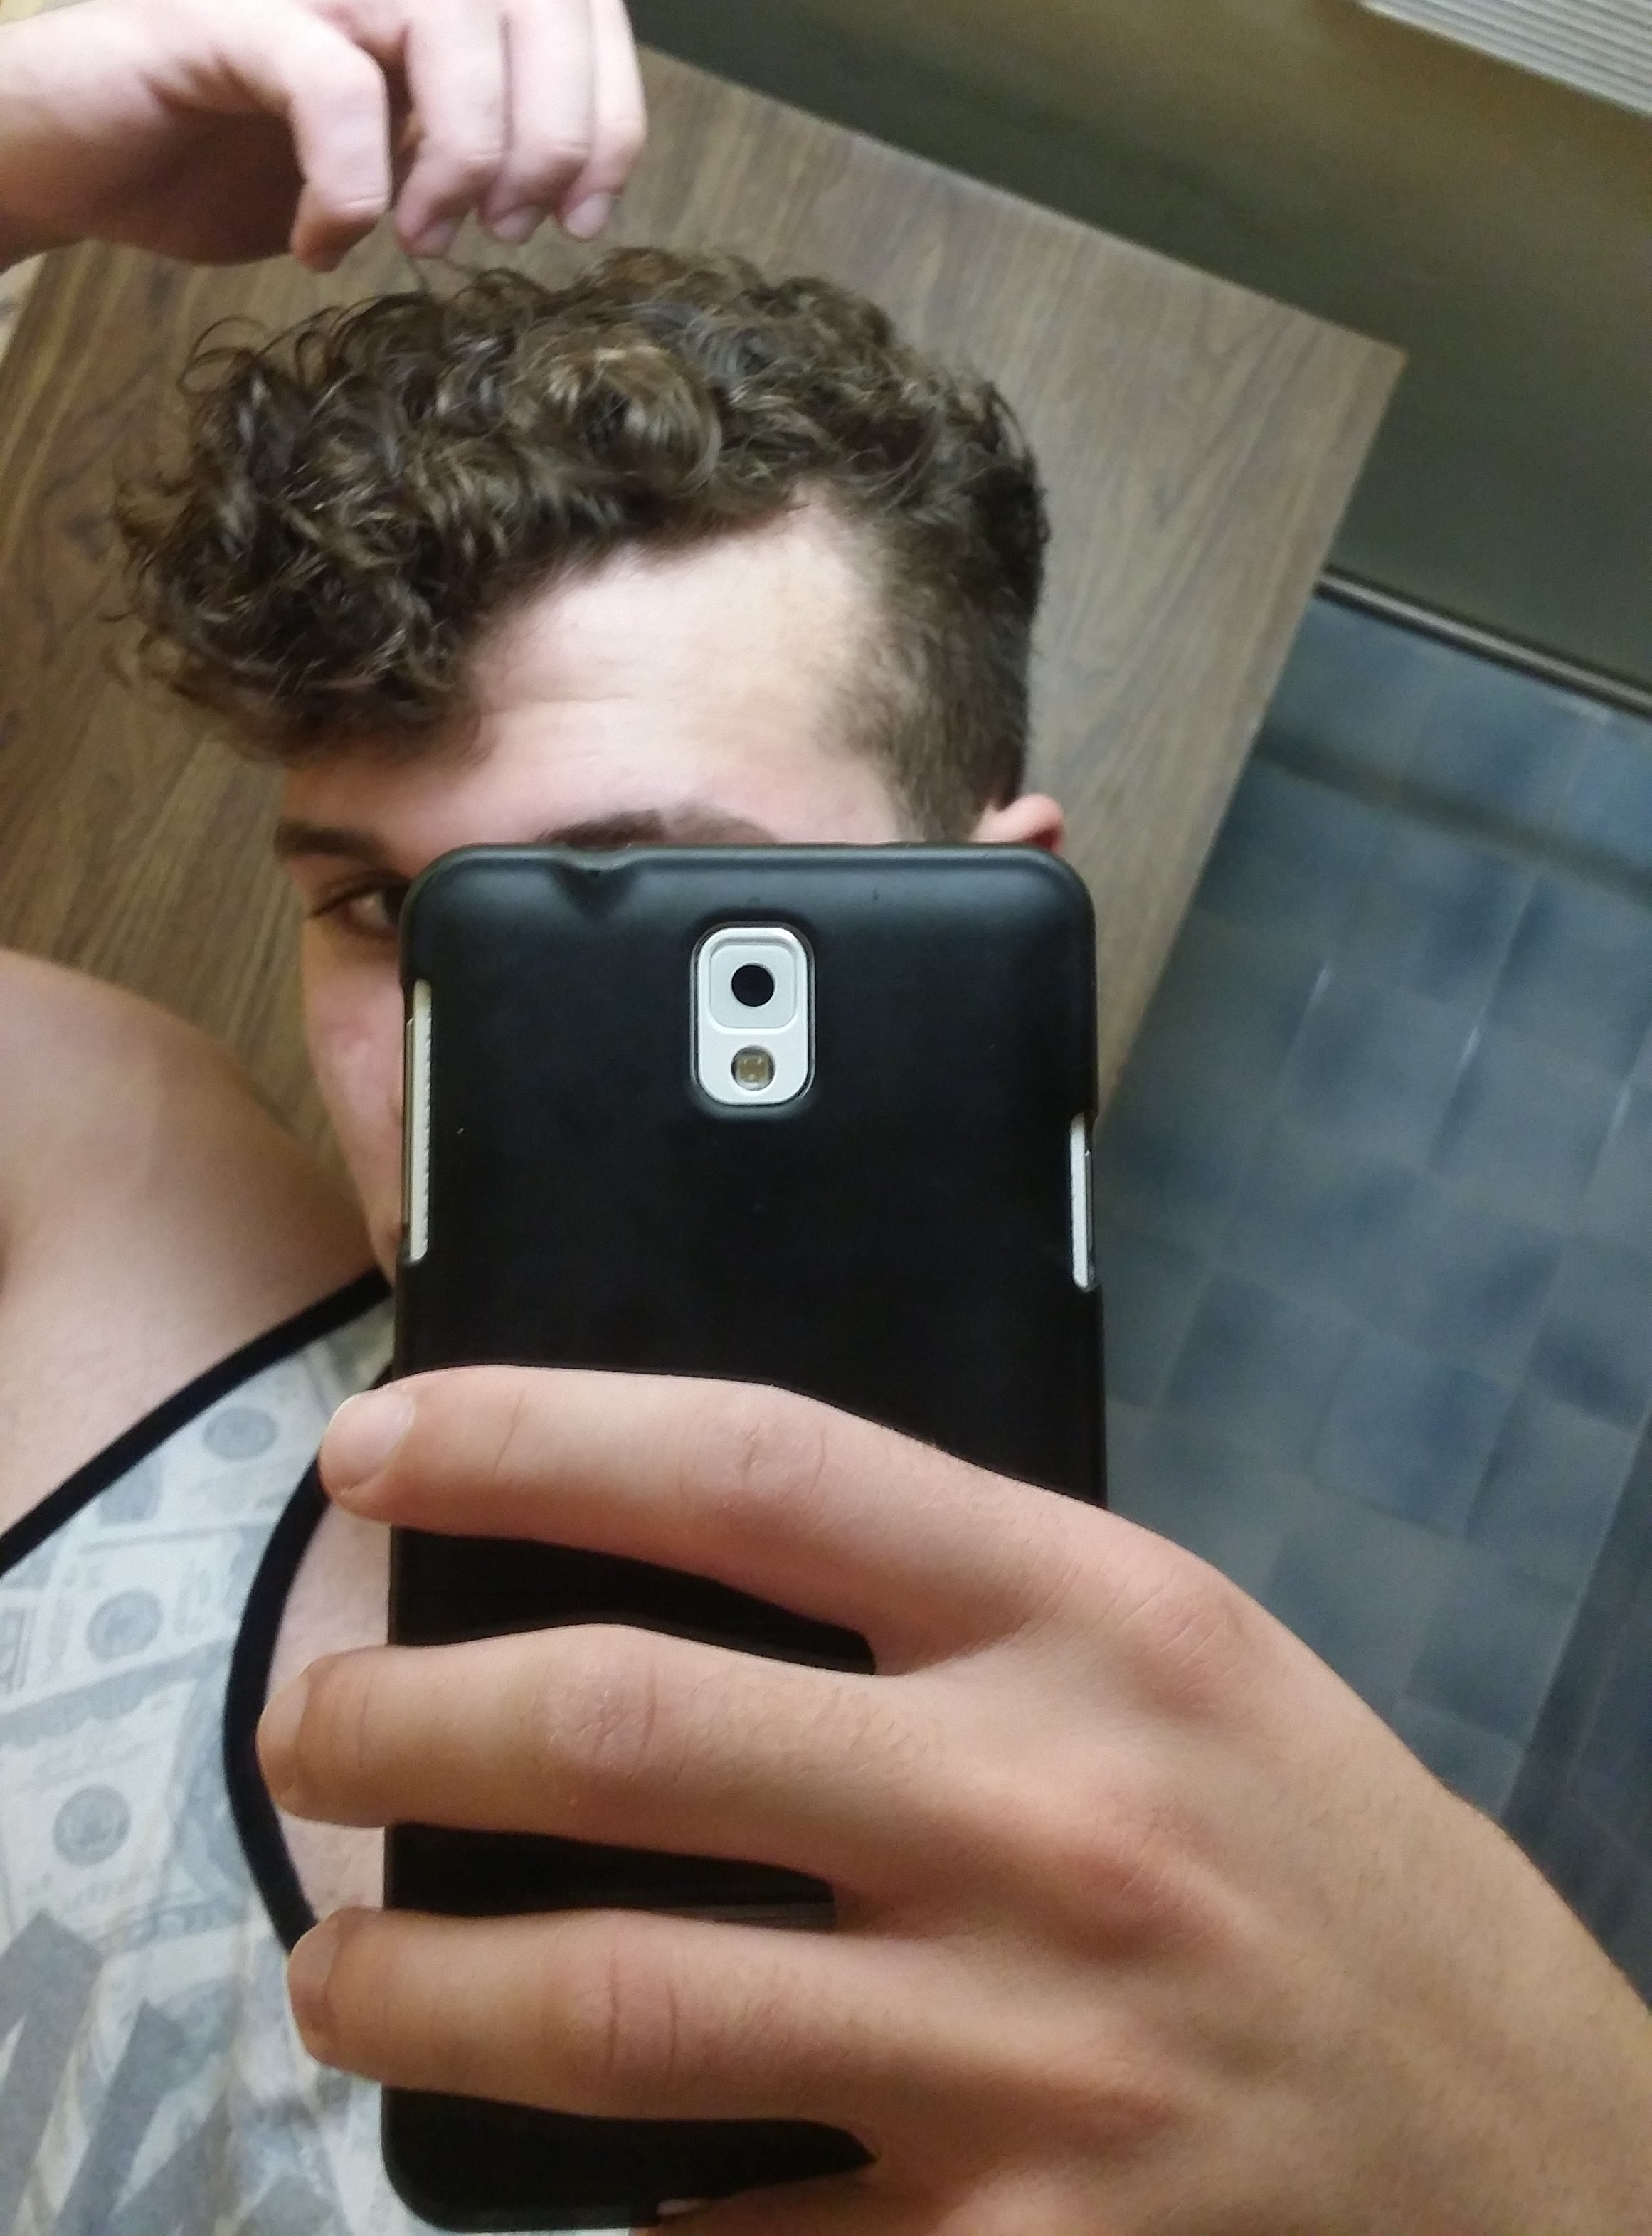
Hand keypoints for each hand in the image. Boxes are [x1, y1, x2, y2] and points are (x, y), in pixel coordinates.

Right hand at [0, 0, 644, 272]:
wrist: (60, 150)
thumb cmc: (214, 163)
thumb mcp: (373, 167)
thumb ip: (455, 156)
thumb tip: (554, 201)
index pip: (575, 3)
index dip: (609, 112)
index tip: (583, 220)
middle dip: (554, 131)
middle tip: (506, 231)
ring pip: (451, 14)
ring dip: (465, 147)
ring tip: (425, 237)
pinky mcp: (226, 20)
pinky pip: (333, 84)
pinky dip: (350, 185)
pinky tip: (323, 242)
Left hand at [260, 1368, 1651, 2235]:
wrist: (1551, 2167)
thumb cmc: (1338, 1885)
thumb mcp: (1187, 1670)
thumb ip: (967, 1614)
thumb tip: (683, 1584)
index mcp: (1095, 1620)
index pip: (753, 1466)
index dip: (533, 1437)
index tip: (379, 1445)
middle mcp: (1048, 1812)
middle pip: (623, 1727)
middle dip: (402, 1730)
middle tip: (310, 1742)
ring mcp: (1026, 2053)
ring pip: (619, 2005)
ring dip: (420, 1993)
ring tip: (340, 1980)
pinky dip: (612, 2220)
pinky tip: (562, 2193)